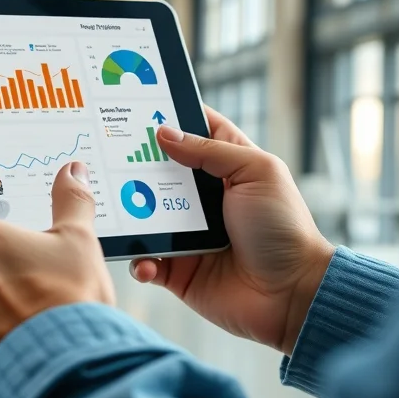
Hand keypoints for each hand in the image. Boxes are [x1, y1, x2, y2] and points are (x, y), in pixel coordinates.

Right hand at [131, 107, 333, 355]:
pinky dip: (140, 259)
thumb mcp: (255, 173)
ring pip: (144, 213)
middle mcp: (203, 197)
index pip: (195, 130)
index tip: (137, 103)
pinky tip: (144, 258)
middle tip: (104, 148)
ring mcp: (188, 233)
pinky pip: (146, 259)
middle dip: (133, 159)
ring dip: (128, 210)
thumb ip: (209, 152)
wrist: (293, 294)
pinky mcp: (179, 268)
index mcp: (227, 167)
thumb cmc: (284, 228)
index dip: (170, 115)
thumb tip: (164, 133)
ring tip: (112, 204)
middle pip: (159, 170)